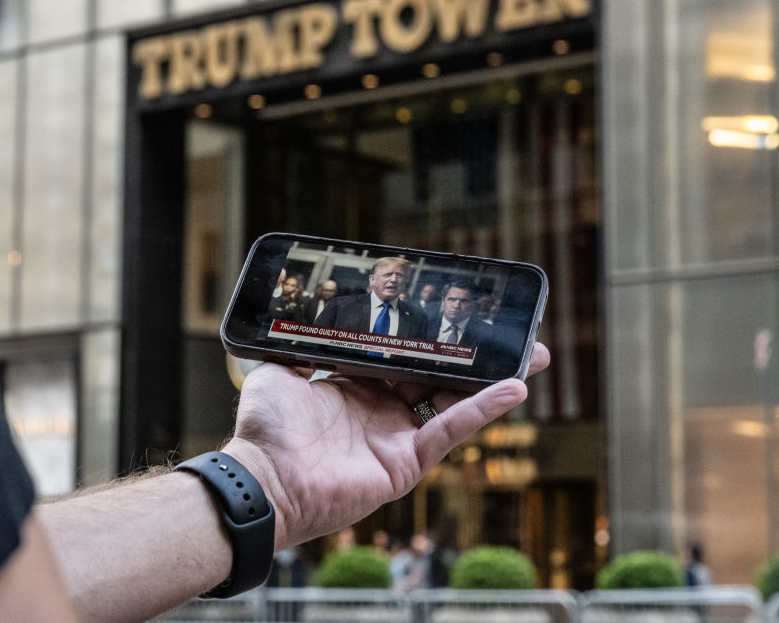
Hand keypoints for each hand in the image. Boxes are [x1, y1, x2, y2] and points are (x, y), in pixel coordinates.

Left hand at [222, 342, 549, 549]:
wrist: (263, 479)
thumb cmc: (264, 431)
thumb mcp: (279, 371)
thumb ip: (299, 346)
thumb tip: (301, 318)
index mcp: (353, 387)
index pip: (400, 357)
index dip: (427, 338)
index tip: (452, 315)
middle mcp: (380, 410)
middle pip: (437, 376)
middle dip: (473, 356)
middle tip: (507, 332)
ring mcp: (397, 436)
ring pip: (454, 400)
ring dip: (492, 378)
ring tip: (532, 355)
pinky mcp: (407, 462)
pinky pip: (451, 430)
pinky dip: (483, 409)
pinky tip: (514, 388)